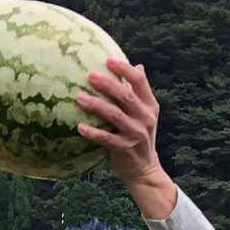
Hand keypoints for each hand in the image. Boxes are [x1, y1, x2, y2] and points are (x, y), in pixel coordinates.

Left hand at [76, 58, 177, 217]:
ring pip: (115, 115)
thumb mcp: (144, 114)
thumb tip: (137, 65)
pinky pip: (106, 139)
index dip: (124, 69)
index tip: (108, 60)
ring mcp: (136, 134)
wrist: (144, 169)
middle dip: (107, 84)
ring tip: (78, 97)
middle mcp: (145, 118)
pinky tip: (79, 127)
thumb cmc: (138, 137)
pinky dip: (93, 132)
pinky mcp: (125, 149)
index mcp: (150, 106)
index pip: (140, 81)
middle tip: (90, 75)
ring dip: (96, 105)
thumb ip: (139, 93)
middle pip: (126, 96)